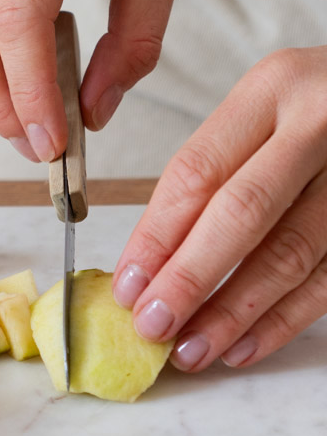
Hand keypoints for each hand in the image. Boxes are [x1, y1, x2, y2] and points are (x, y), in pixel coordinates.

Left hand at [114, 48, 326, 370]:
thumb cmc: (315, 109)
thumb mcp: (264, 109)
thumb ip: (214, 170)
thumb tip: (148, 262)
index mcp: (273, 87)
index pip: (199, 171)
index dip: (157, 235)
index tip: (127, 284)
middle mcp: (318, 124)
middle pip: (242, 213)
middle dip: (190, 278)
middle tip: (151, 325)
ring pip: (289, 255)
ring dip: (234, 313)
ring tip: (192, 348)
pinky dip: (284, 320)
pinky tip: (245, 345)